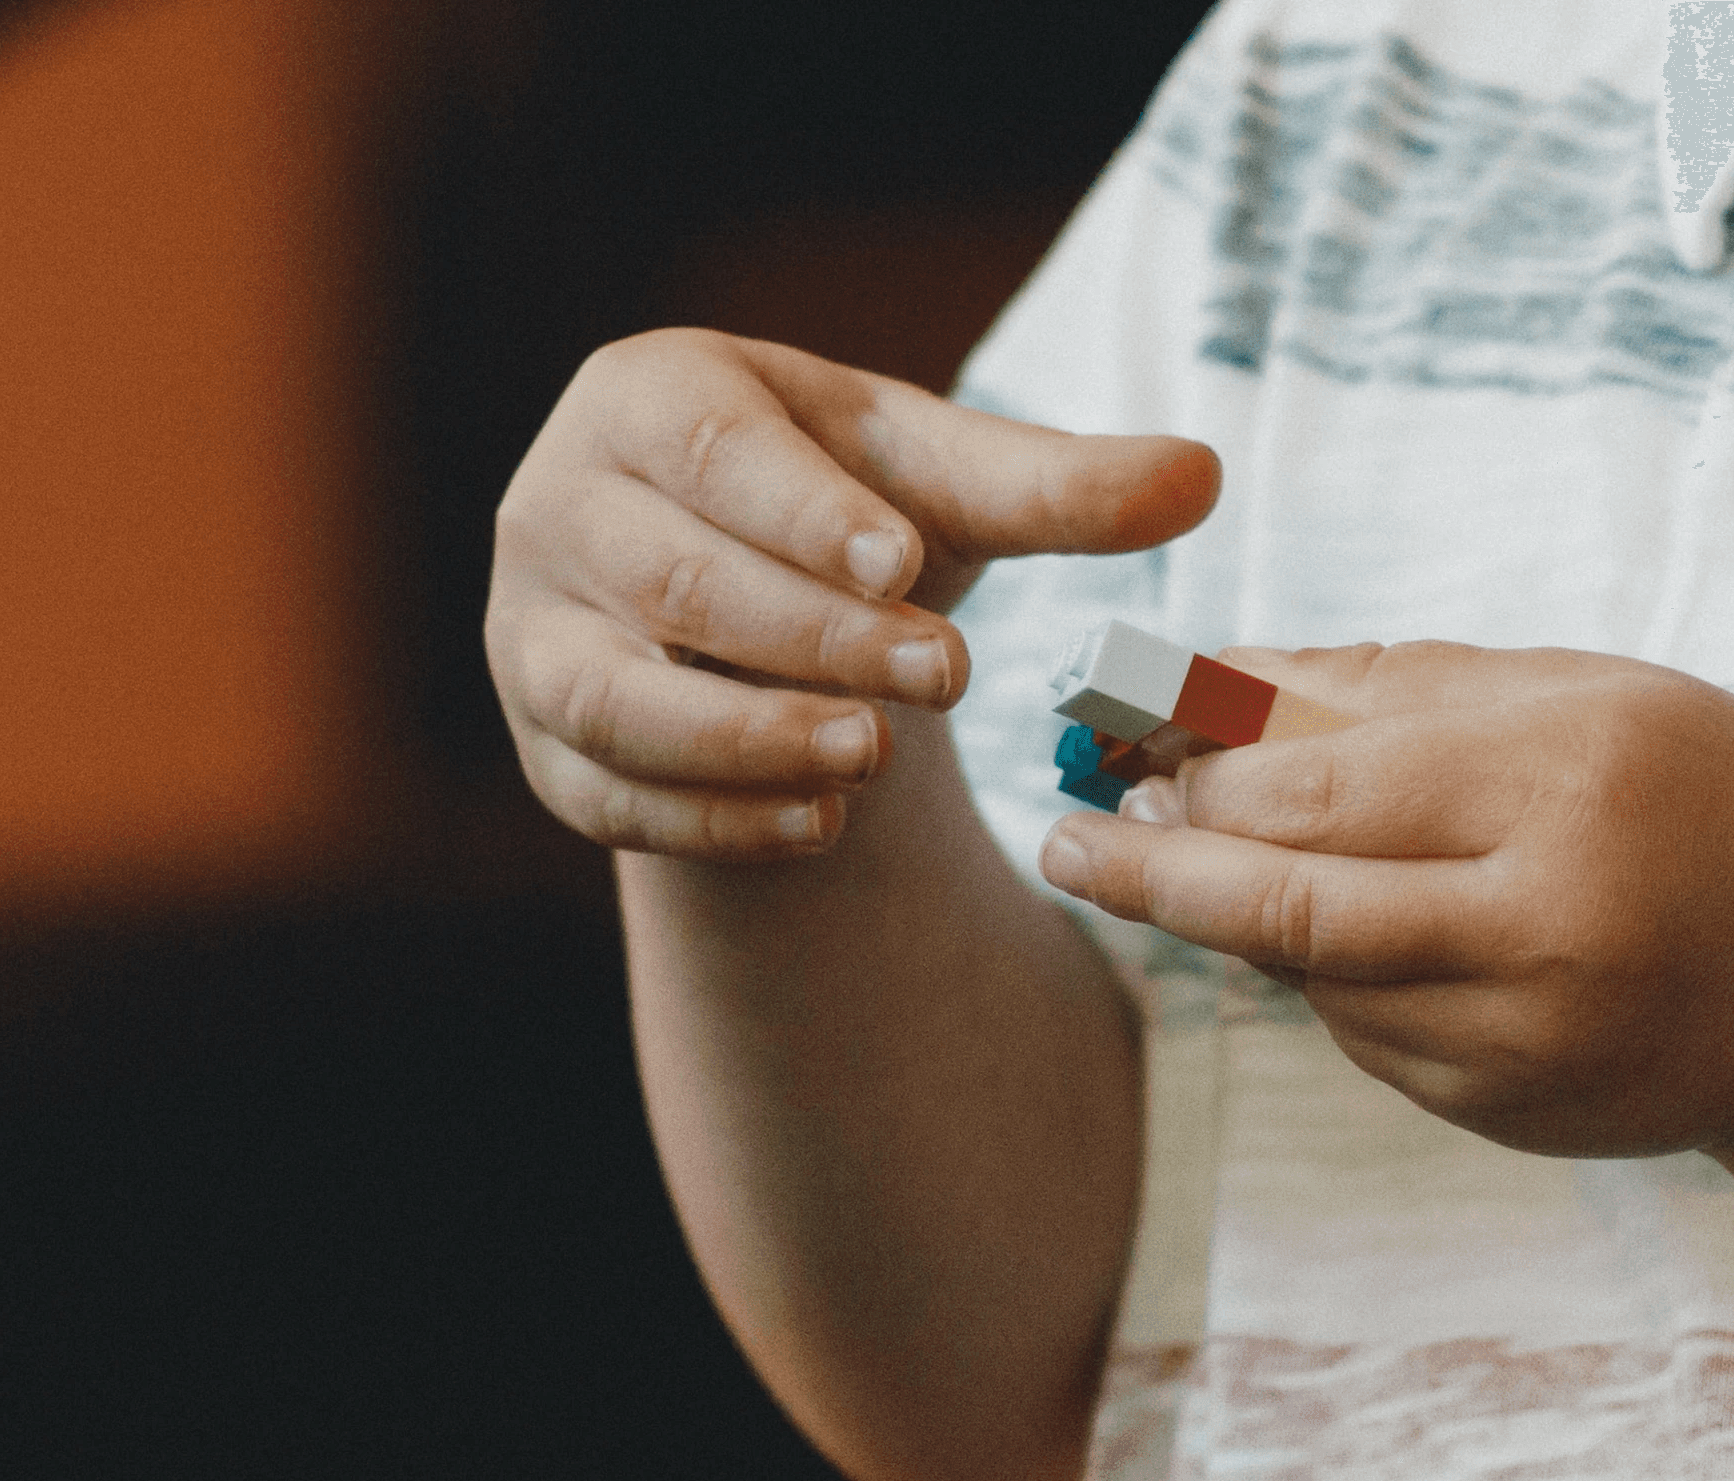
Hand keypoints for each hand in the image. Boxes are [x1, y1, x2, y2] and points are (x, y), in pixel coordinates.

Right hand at [486, 329, 1216, 860]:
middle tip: (941, 676)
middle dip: (811, 634)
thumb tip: (1202, 474)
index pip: (714, 451)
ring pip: (615, 697)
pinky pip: (610, 795)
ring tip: (871, 761)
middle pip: (674, 578)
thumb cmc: (848, 511)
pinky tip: (820, 829)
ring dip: (746, 738)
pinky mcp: (545, 746)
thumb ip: (1060, 486)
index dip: (804, 509)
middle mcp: (559, 506)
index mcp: (649, 398)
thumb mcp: (945, 485)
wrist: (751, 605)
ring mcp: (531, 633)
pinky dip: (714, 821)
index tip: (902, 560)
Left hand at [1034, 643, 1733, 1158]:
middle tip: (1075, 837)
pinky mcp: (1507, 1111)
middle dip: (1156, 867)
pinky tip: (1355, 933)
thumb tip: (1214, 679)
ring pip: (1311, 980)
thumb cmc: (1719, 805)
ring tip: (1201, 861)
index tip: (1114, 739)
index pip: (1320, 782)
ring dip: (1240, 921)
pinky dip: (1331, 980)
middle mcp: (1544, 922)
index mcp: (1567, 782)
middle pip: (1283, 905)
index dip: (1197, 765)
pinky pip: (1365, 1036)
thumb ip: (1400, 685)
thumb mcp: (1589, 699)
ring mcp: (1525, 1036)